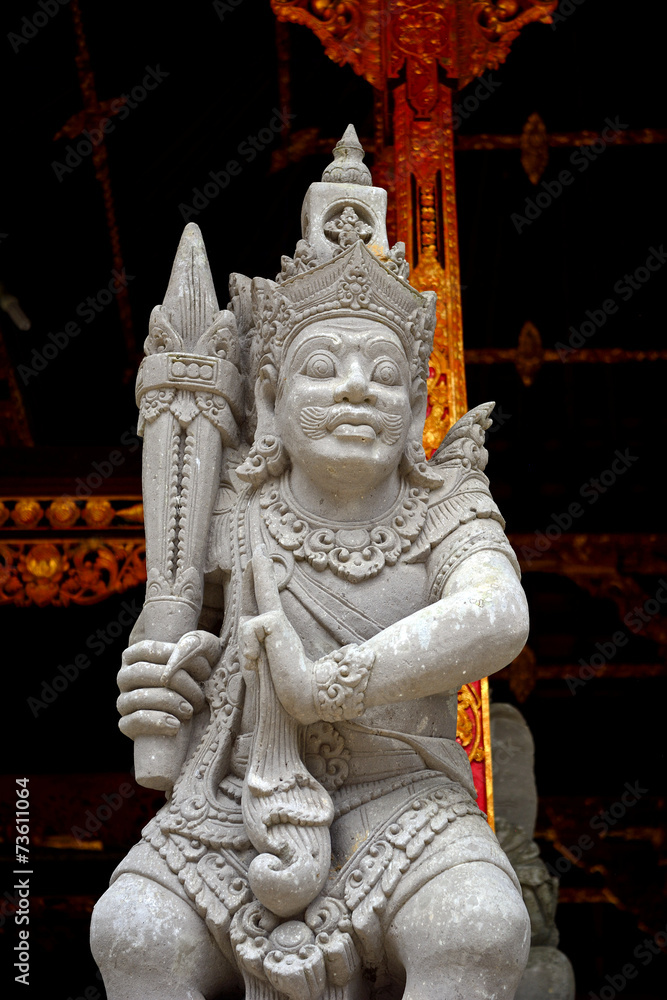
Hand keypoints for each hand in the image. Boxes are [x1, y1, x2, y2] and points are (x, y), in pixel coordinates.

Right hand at [117, 630, 220, 739]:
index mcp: (136, 654)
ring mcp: (124, 700)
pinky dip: (156, 722)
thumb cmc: (198, 679)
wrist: (197, 717)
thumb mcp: (204, 656)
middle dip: (177, 682)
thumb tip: (190, 645)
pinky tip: (175, 725)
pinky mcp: (126, 724)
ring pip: (138, 697)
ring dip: (169, 702)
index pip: (148, 649)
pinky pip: (133, 721)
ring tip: (189, 710)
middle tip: (199, 694)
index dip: (176, 656)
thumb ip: (200, 642)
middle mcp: (125, 676)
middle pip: (143, 672)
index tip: (203, 669)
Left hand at [239, 546, 317, 723]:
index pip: (261, 600)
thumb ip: (251, 647)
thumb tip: (248, 628)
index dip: (258, 580)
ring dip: (247, 648)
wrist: (301, 695)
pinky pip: (250, 628)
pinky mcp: (275, 622)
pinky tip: (258, 660)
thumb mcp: (259, 664)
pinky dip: (249, 647)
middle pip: (262, 590)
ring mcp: (275, 621)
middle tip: (259, 548)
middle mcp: (274, 623)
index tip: (259, 559)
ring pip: (248, 621)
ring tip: (257, 664)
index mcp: (272, 631)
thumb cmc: (281, 686)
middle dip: (259, 570)